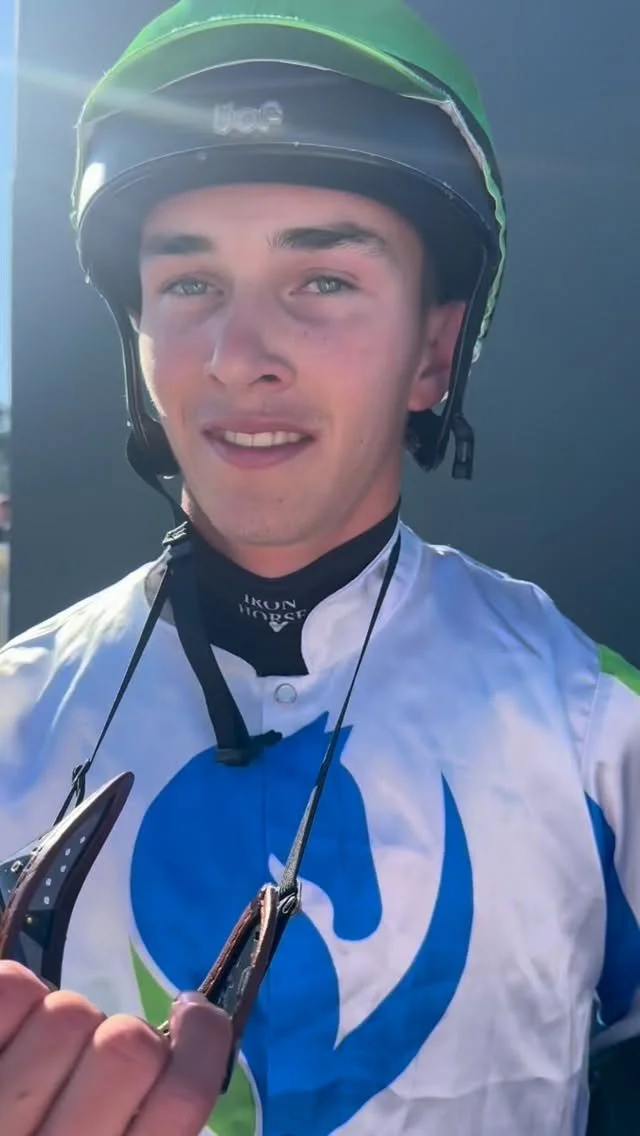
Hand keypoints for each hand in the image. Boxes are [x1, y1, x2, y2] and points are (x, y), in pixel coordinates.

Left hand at [0, 960, 232, 1134]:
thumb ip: (140, 1126)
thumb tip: (181, 1039)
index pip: (182, 1095)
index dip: (202, 1039)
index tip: (191, 1013)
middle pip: (128, 1046)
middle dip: (116, 1039)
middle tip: (89, 1063)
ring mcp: (1, 1113)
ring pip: (67, 1013)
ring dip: (59, 1020)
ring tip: (34, 1055)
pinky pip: (11, 986)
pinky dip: (17, 992)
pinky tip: (7, 1029)